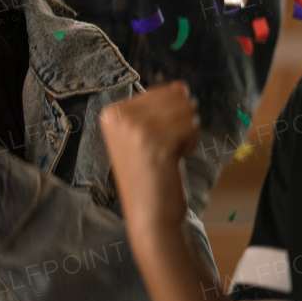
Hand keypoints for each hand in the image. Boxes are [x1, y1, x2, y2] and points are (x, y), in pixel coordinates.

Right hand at [99, 83, 199, 241]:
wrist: (149, 214)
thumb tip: (181, 86)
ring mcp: (134, 128)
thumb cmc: (151, 174)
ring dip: (187, 133)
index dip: (170, 117)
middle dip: (181, 122)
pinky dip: (191, 144)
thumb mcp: (145, 133)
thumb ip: (159, 106)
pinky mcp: (155, 142)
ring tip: (169, 155)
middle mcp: (118, 116)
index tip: (155, 142)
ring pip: (186, 110)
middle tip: (165, 149)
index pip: (162, 92)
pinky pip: (190, 126)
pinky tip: (175, 160)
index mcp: (110, 112)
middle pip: (176, 97)